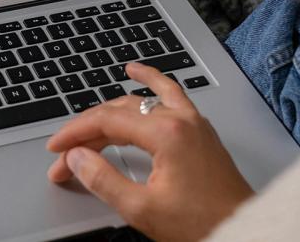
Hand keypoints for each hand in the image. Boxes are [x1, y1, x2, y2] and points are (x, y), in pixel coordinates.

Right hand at [47, 63, 253, 241]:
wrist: (243, 231)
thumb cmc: (202, 223)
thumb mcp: (142, 209)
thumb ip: (103, 180)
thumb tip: (77, 158)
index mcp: (166, 134)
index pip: (107, 121)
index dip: (75, 134)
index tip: (56, 149)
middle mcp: (180, 119)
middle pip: (120, 111)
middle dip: (88, 132)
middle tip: (67, 154)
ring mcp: (192, 121)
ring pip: (140, 102)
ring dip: (110, 112)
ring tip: (86, 124)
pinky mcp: (199, 130)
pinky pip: (169, 94)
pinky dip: (149, 83)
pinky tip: (137, 73)